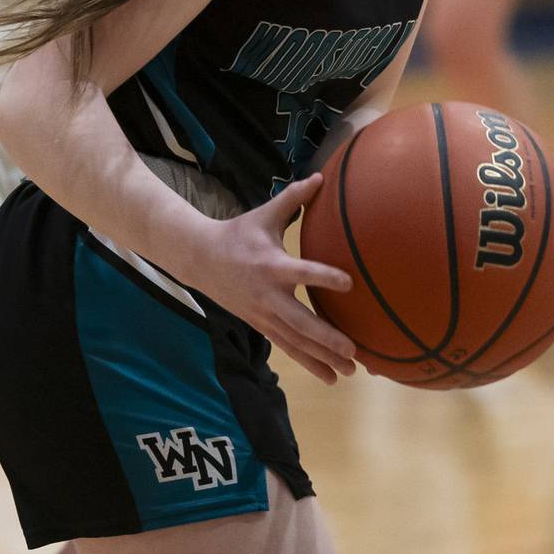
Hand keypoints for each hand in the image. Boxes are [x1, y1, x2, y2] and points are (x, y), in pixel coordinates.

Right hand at [184, 172, 356, 383]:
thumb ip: (294, 198)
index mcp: (272, 265)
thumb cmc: (238, 234)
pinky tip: (329, 376)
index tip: (349, 283)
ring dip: (322, 358)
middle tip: (353, 350)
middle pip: (300, 322)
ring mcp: (263, 314)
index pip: (302, 273)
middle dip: (327, 338)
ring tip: (349, 371)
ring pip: (295, 342)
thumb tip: (323, 177)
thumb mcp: (264, 214)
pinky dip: (309, 363)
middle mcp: (268, 295)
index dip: (324, 278)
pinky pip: (288, 347)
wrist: (199, 259)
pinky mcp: (261, 325)